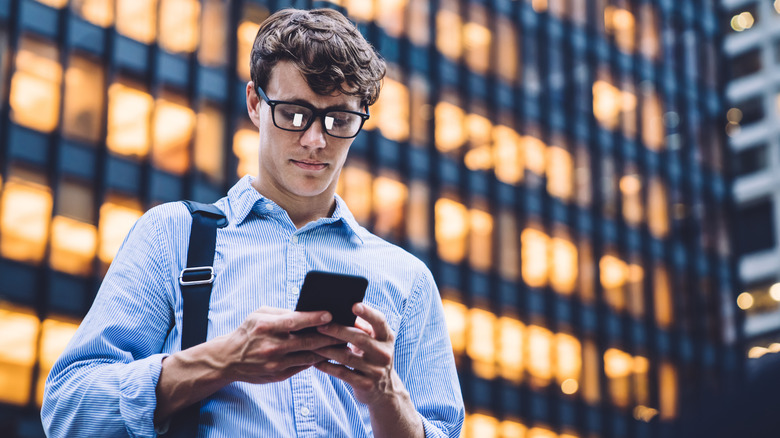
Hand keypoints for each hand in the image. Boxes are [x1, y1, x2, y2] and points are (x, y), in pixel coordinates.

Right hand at [220, 306, 342, 383]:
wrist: (228, 359)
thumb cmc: (248, 332)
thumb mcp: (260, 315)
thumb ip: (283, 313)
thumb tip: (309, 312)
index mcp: (267, 327)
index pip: (295, 321)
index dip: (314, 317)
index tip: (331, 314)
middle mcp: (272, 346)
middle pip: (308, 341)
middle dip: (329, 336)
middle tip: (346, 331)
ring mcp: (276, 363)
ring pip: (309, 356)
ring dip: (327, 350)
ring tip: (343, 343)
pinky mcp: (279, 375)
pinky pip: (303, 366)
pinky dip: (317, 360)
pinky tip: (328, 354)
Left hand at [313, 303, 402, 406]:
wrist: (384, 390)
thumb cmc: (372, 356)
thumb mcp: (374, 341)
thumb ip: (361, 327)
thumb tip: (338, 312)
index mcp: (386, 337)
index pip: (379, 321)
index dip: (368, 313)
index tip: (353, 305)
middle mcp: (384, 353)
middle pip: (359, 338)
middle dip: (337, 331)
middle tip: (319, 326)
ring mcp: (376, 370)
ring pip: (347, 357)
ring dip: (326, 349)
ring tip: (311, 343)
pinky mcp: (366, 384)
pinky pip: (342, 373)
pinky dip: (327, 366)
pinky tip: (315, 361)